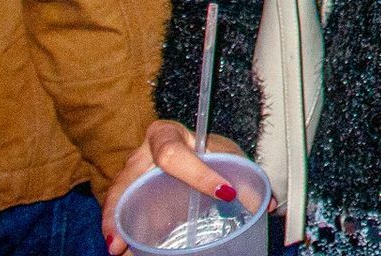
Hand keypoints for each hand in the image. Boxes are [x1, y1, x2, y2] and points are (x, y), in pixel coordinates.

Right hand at [101, 120, 244, 254]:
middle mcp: (142, 153)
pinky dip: (118, 230)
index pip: (174, 153)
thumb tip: (265, 204)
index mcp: (168, 134)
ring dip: (115, 223)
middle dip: (125, 204)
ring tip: (117, 248)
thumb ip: (246, 179)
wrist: (195, 150)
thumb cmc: (208, 152)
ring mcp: (130, 174)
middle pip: (129, 177)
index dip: (199, 175)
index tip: (224, 194)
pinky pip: (119, 210)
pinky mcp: (128, 194)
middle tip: (126, 237)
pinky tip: (120, 248)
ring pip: (118, 195)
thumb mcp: (227, 158)